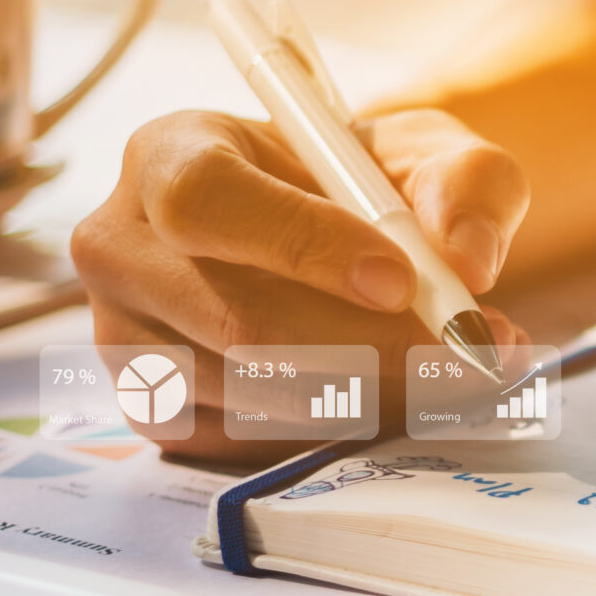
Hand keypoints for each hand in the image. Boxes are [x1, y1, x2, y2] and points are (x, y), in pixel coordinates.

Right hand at [71, 107, 529, 463]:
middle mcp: (124, 247)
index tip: (401, 282)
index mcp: (170, 154)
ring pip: (252, 391)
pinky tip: (402, 399)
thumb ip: (467, 183)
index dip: (304, 246)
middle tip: (471, 356)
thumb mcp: (429, 151)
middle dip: (373, 349)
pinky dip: (341, 431)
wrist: (337, 237)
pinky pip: (248, 443)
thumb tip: (469, 262)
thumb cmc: (367, 184)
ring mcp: (126, 339)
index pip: (209, 201)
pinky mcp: (156, 411)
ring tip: (458, 370)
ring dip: (377, 395)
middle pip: (236, 319)